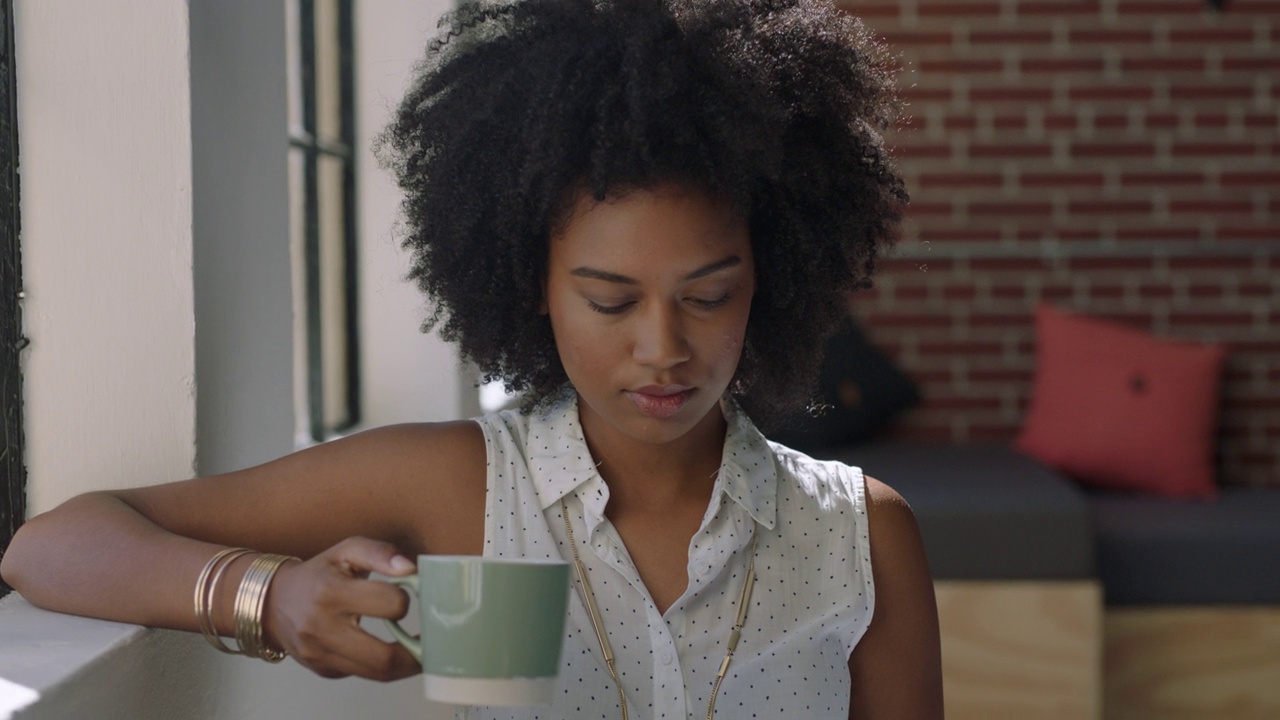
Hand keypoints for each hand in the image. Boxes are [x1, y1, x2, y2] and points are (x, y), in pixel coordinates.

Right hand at [262, 536, 419, 680]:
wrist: (275, 602)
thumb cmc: (319, 573)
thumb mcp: (347, 550)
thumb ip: (380, 552)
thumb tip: (410, 568)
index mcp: (331, 591)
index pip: (388, 604)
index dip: (406, 600)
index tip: (412, 596)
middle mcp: (322, 628)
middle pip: (383, 655)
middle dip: (415, 651)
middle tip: (432, 641)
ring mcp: (321, 655)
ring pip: (376, 673)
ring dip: (405, 665)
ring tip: (420, 651)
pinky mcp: (324, 670)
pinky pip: (363, 675)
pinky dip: (382, 666)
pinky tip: (391, 651)